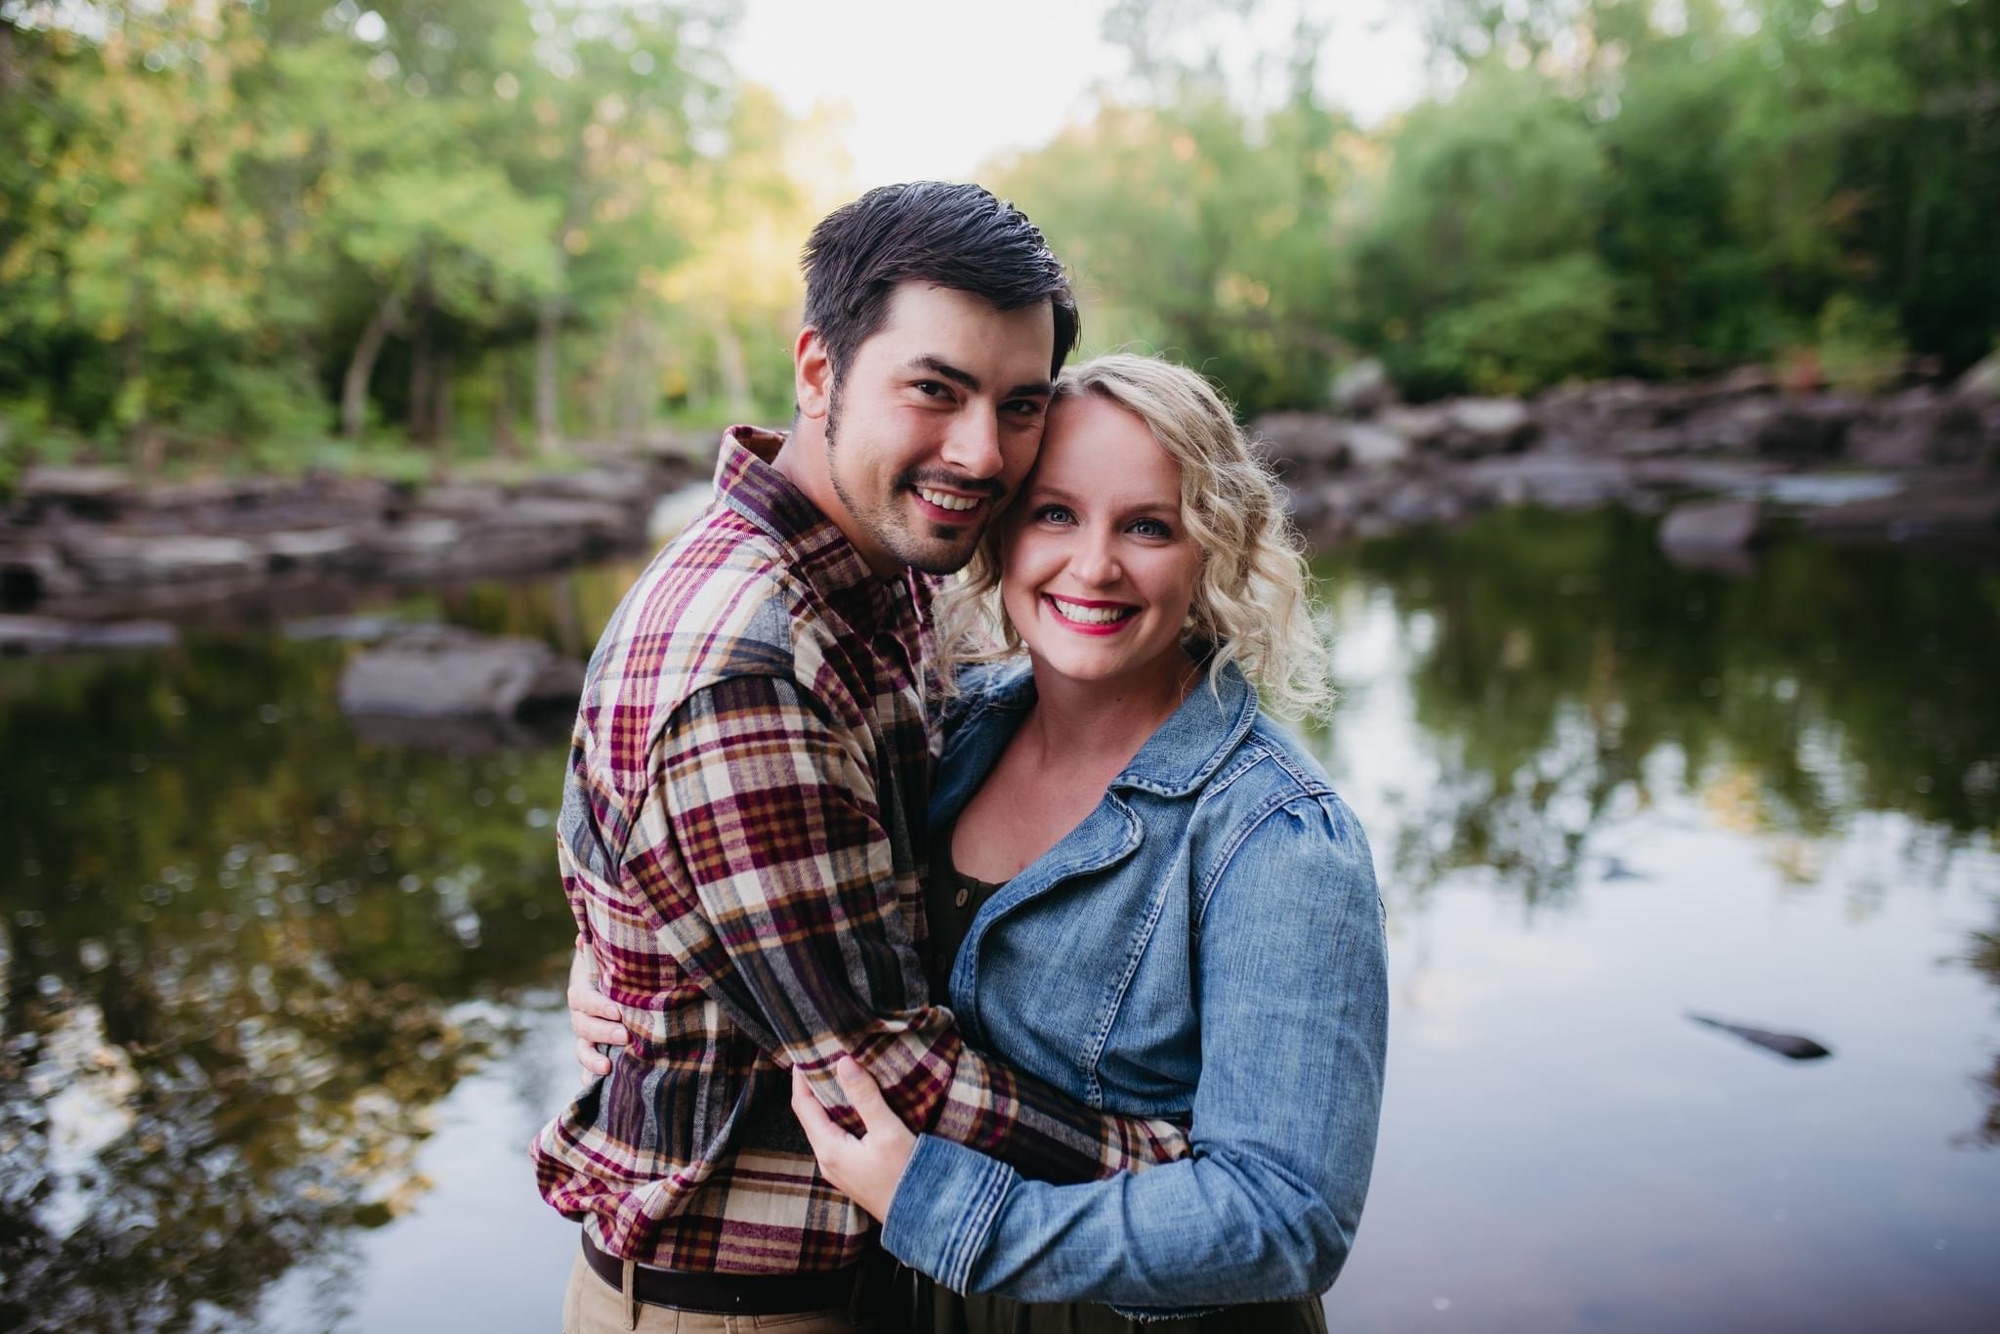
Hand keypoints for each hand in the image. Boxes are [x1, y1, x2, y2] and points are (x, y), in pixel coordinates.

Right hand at [567, 937, 629, 1082]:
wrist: (613, 987)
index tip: (618, 1011)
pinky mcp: (594, 1052)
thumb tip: (582, 937)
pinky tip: (595, 1086)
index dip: (598, 1006)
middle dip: (603, 1032)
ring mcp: (585, 1037)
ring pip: (582, 1049)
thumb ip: (597, 950)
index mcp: (582, 993)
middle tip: (625, 1035)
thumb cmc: (614, 970)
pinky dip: (589, 1078)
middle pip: (584, 1027)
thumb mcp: (606, 958)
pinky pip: (587, 1069)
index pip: (584, 999)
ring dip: (592, 1059)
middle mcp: (580, 1017)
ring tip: (608, 1066)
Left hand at [790, 1055, 917, 1221]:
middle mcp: (826, 1160)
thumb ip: (864, 1096)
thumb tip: (843, 1062)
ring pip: (822, 1127)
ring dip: (825, 1102)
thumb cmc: (904, 1175)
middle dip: (812, 1086)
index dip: (800, 1078)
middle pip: (809, 1115)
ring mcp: (837, 1169)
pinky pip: (834, 1137)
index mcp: (828, 1148)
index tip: (805, 1054)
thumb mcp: (887, 1131)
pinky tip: (853, 1107)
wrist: (921, 1216)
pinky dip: (837, 1116)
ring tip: (837, 1076)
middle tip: (821, 1058)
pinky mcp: (850, 1172)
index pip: (802, 1105)